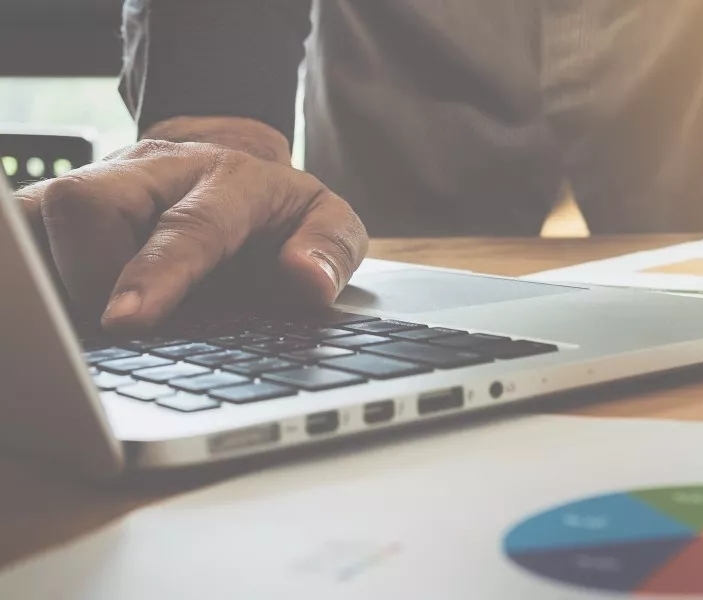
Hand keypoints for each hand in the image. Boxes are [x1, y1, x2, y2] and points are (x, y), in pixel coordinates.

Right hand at [15, 139, 367, 331]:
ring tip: (85, 328)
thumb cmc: (272, 213)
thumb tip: (307, 280)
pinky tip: (48, 320)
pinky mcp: (52, 206)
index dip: (155, 272)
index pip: (188, 225)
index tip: (128, 320)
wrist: (226, 167)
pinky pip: (16, 234)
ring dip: (52, 284)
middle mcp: (152, 170)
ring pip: (36, 218)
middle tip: (115, 331)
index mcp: (228, 178)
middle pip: (86, 203)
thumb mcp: (324, 220)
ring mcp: (95, 183)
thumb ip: (330, 248)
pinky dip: (30, 283)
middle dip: (85, 276)